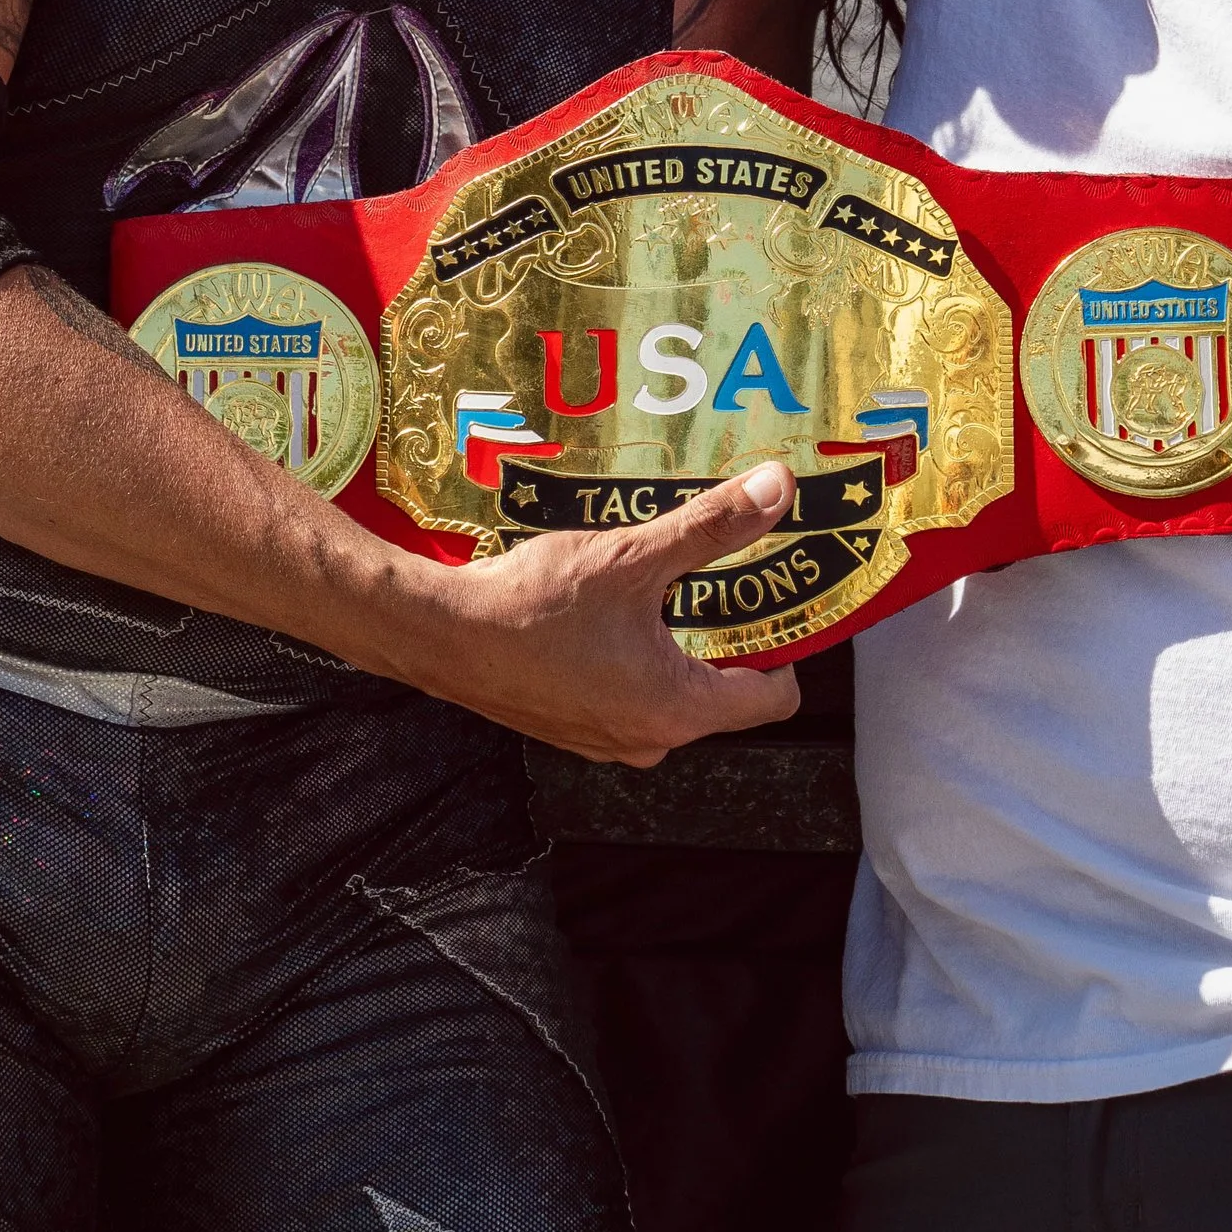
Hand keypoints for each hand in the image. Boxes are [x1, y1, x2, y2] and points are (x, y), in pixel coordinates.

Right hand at [390, 462, 805, 764]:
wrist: (443, 634)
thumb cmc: (535, 605)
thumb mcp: (634, 556)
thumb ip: (712, 527)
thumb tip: (777, 492)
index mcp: (678, 709)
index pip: (773, 697)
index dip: (788, 645)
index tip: (781, 599)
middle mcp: (650, 739)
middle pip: (724, 693)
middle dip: (730, 635)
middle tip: (729, 577)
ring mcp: (608, 740)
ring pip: (674, 692)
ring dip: (680, 642)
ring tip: (671, 582)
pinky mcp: (574, 727)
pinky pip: (630, 695)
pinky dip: (637, 657)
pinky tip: (615, 608)